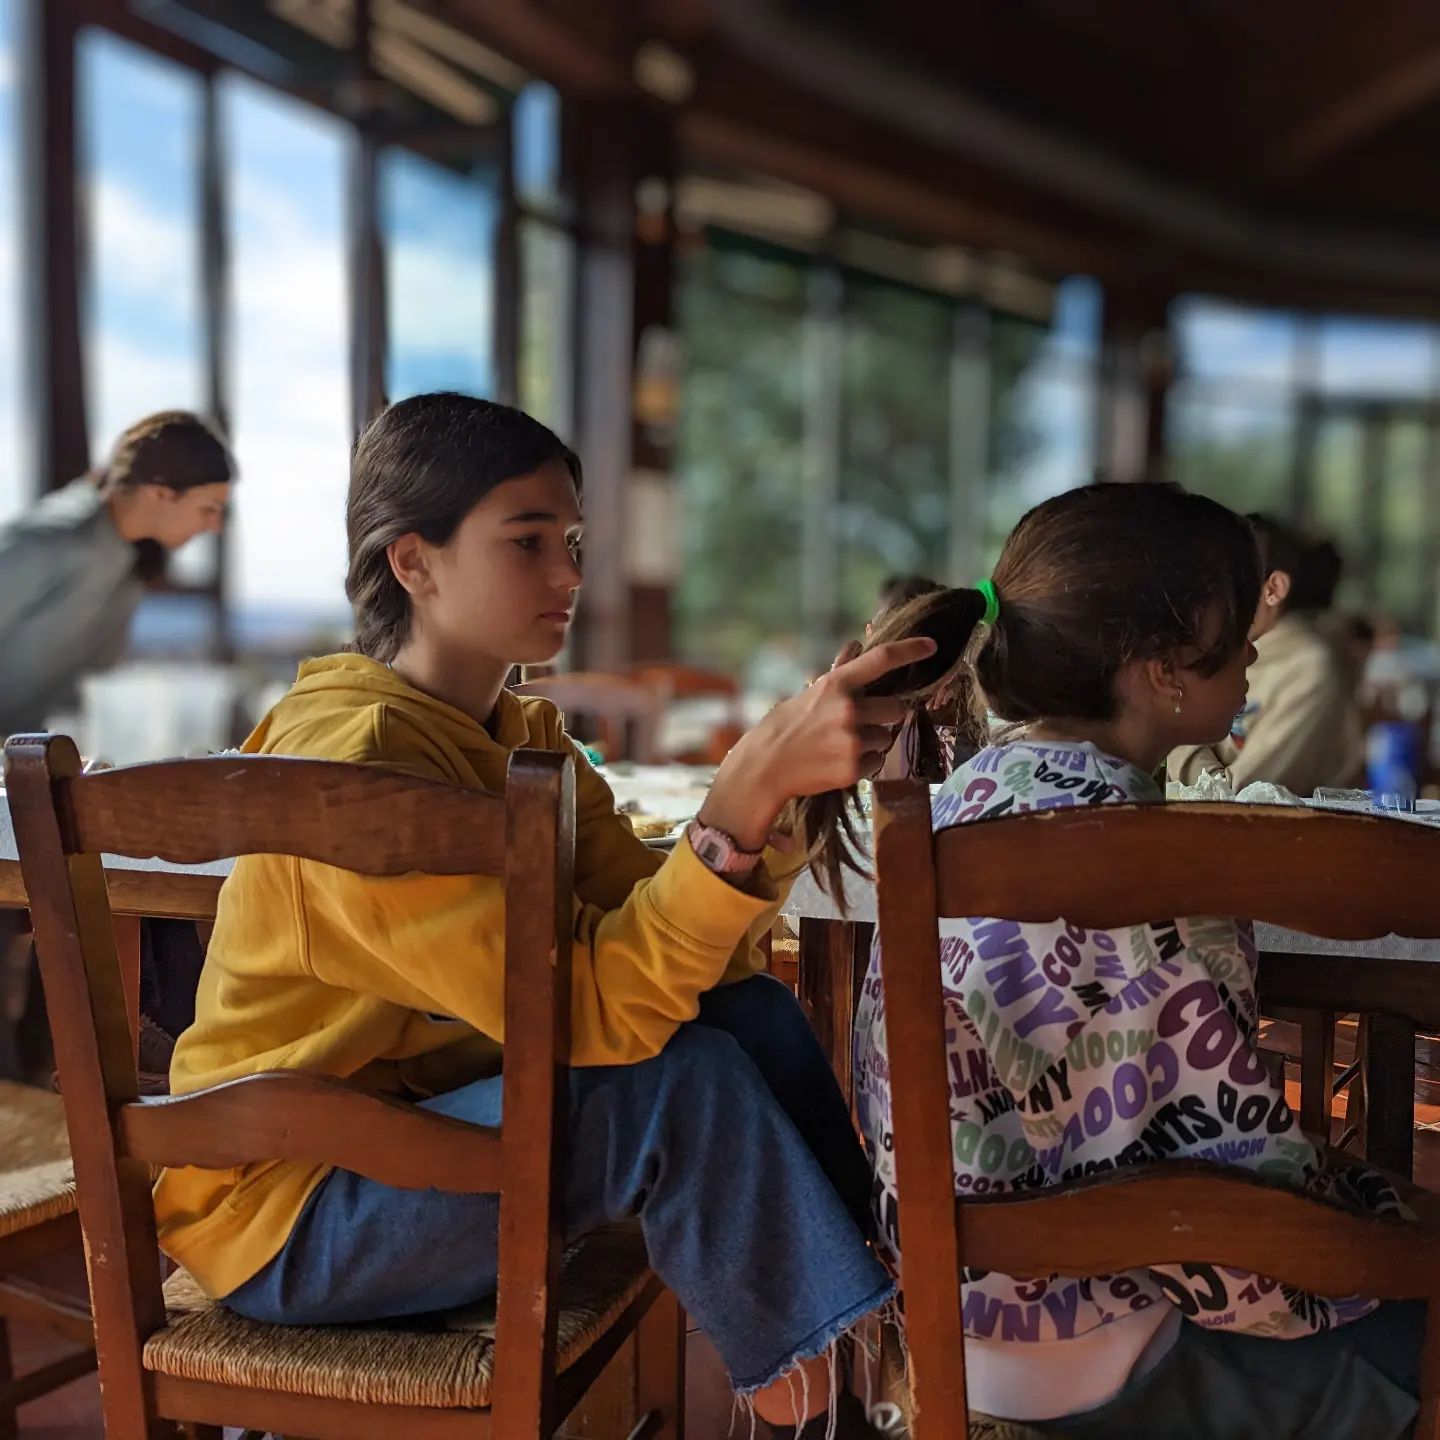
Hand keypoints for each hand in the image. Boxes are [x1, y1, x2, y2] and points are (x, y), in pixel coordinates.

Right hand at [698, 637, 936, 848]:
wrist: (766, 766)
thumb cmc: (786, 725)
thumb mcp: (810, 693)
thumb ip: (840, 673)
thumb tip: (857, 644)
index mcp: (836, 685)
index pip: (881, 660)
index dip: (910, 650)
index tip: (931, 646)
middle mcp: (849, 710)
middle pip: (896, 708)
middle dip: (885, 716)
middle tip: (861, 723)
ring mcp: (853, 740)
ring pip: (888, 737)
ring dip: (873, 741)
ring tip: (843, 746)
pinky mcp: (854, 768)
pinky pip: (878, 762)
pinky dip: (865, 763)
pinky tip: (840, 761)